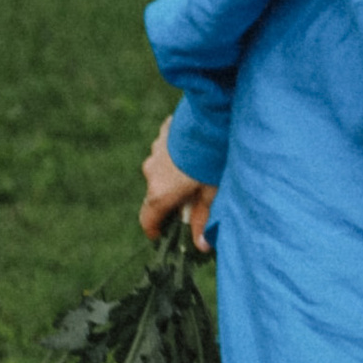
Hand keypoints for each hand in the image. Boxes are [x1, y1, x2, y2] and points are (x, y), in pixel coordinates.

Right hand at [141, 115, 213, 250]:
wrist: (214, 115)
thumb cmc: (215, 159)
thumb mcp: (213, 192)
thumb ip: (205, 219)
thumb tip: (201, 246)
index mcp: (160, 193)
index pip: (147, 220)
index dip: (156, 231)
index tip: (165, 233)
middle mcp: (151, 172)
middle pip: (156, 195)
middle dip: (172, 200)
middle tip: (195, 200)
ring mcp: (155, 150)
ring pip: (162, 171)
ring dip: (175, 175)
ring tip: (200, 172)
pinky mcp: (164, 133)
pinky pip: (167, 150)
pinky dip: (178, 155)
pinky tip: (198, 151)